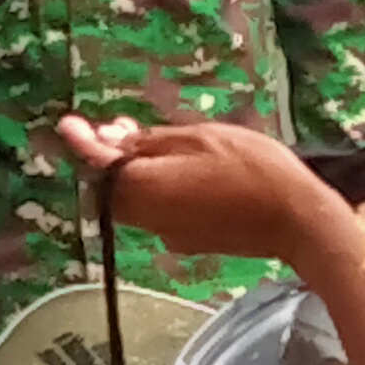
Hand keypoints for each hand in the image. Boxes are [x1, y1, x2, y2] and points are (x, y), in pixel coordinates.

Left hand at [58, 115, 356, 276]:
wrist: (297, 221)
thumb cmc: (254, 169)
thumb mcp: (202, 138)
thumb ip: (152, 142)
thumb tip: (112, 143)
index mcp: (148, 189)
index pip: (100, 167)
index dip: (83, 143)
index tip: (68, 124)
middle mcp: (150, 219)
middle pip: (113, 189)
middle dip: (108, 158)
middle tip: (119, 126)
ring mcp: (170, 234)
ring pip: (136, 201)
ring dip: (133, 174)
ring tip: (150, 142)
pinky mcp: (190, 240)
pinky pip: (159, 211)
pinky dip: (157, 189)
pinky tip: (179, 169)